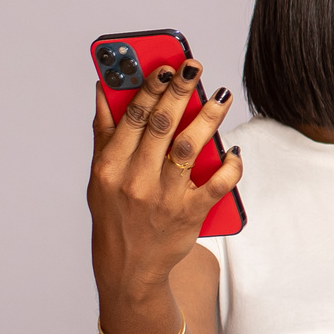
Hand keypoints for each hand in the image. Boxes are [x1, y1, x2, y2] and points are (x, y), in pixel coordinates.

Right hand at [89, 61, 241, 312]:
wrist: (128, 268)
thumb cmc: (115, 214)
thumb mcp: (99, 176)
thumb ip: (105, 132)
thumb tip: (105, 87)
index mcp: (109, 167)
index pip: (132, 117)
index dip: (150, 88)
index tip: (166, 66)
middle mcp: (134, 180)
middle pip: (161, 125)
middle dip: (180, 93)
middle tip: (196, 67)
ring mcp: (163, 198)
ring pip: (189, 148)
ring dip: (208, 119)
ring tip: (221, 96)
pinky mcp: (190, 214)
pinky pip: (217, 184)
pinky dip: (229, 165)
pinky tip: (234, 151)